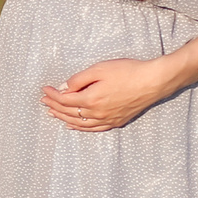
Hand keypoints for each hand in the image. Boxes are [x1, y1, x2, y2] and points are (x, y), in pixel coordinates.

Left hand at [41, 58, 173, 131]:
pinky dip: (80, 128)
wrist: (153, 81)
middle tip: (44, 101)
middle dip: (54, 106)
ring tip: (52, 113)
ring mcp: (107, 119)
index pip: (64, 99)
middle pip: (69, 112)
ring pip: (79, 123)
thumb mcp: (99, 69)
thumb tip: (65, 88)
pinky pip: (93, 128)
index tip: (45, 89)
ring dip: (63, 118)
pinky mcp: (117, 121)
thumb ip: (79, 79)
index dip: (52, 95)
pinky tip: (72, 125)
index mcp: (91, 99)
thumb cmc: (127, 72)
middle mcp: (97, 113)